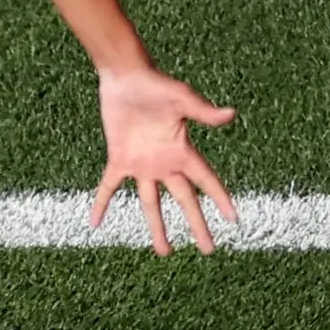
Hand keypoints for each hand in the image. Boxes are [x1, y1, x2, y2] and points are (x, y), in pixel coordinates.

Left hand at [90, 67, 238, 255]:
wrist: (125, 77)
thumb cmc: (157, 85)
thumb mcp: (182, 98)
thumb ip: (203, 111)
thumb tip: (231, 115)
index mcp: (183, 150)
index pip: (206, 180)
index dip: (220, 198)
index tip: (234, 220)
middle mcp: (165, 162)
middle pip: (184, 200)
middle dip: (197, 225)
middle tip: (208, 250)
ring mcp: (142, 164)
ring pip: (150, 203)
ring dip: (157, 227)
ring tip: (164, 252)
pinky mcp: (119, 159)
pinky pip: (109, 187)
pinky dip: (101, 203)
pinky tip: (95, 222)